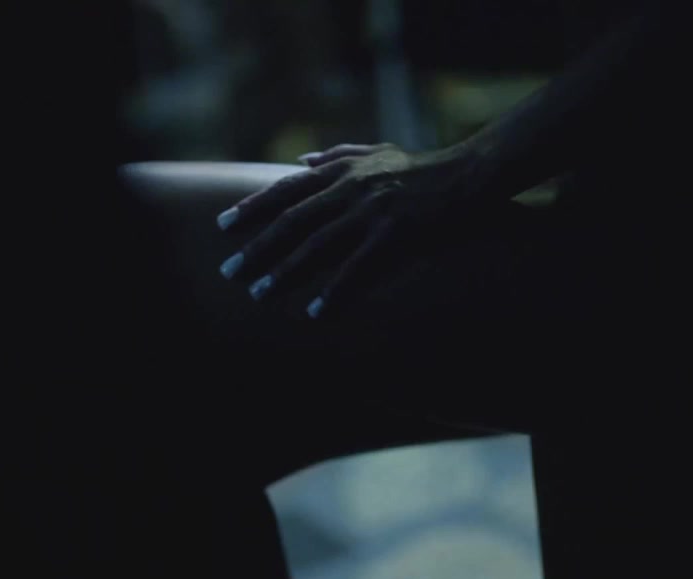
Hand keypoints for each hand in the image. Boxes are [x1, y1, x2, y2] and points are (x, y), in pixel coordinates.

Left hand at [215, 142, 477, 317]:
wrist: (469, 176)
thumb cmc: (422, 168)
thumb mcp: (377, 151)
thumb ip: (337, 155)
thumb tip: (301, 160)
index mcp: (342, 170)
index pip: (286, 190)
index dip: (252, 208)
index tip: (223, 227)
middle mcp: (350, 190)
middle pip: (292, 222)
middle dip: (258, 248)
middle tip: (231, 272)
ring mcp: (371, 213)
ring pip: (316, 248)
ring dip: (285, 273)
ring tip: (261, 294)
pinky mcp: (394, 236)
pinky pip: (355, 270)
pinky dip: (332, 293)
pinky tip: (314, 312)